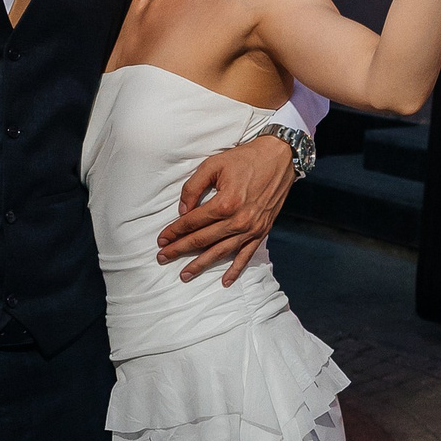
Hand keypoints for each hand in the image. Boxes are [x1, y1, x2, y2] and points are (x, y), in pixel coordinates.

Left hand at [156, 134, 293, 284]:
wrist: (279, 158)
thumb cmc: (245, 159)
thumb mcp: (213, 165)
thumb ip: (193, 187)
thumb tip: (182, 211)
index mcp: (225, 203)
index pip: (193, 222)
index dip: (174, 231)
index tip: (161, 239)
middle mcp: (238, 220)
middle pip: (202, 240)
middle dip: (180, 249)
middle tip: (163, 258)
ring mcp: (251, 229)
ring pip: (221, 252)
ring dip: (201, 264)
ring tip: (185, 274)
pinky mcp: (262, 231)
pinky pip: (246, 255)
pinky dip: (235, 270)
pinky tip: (224, 281)